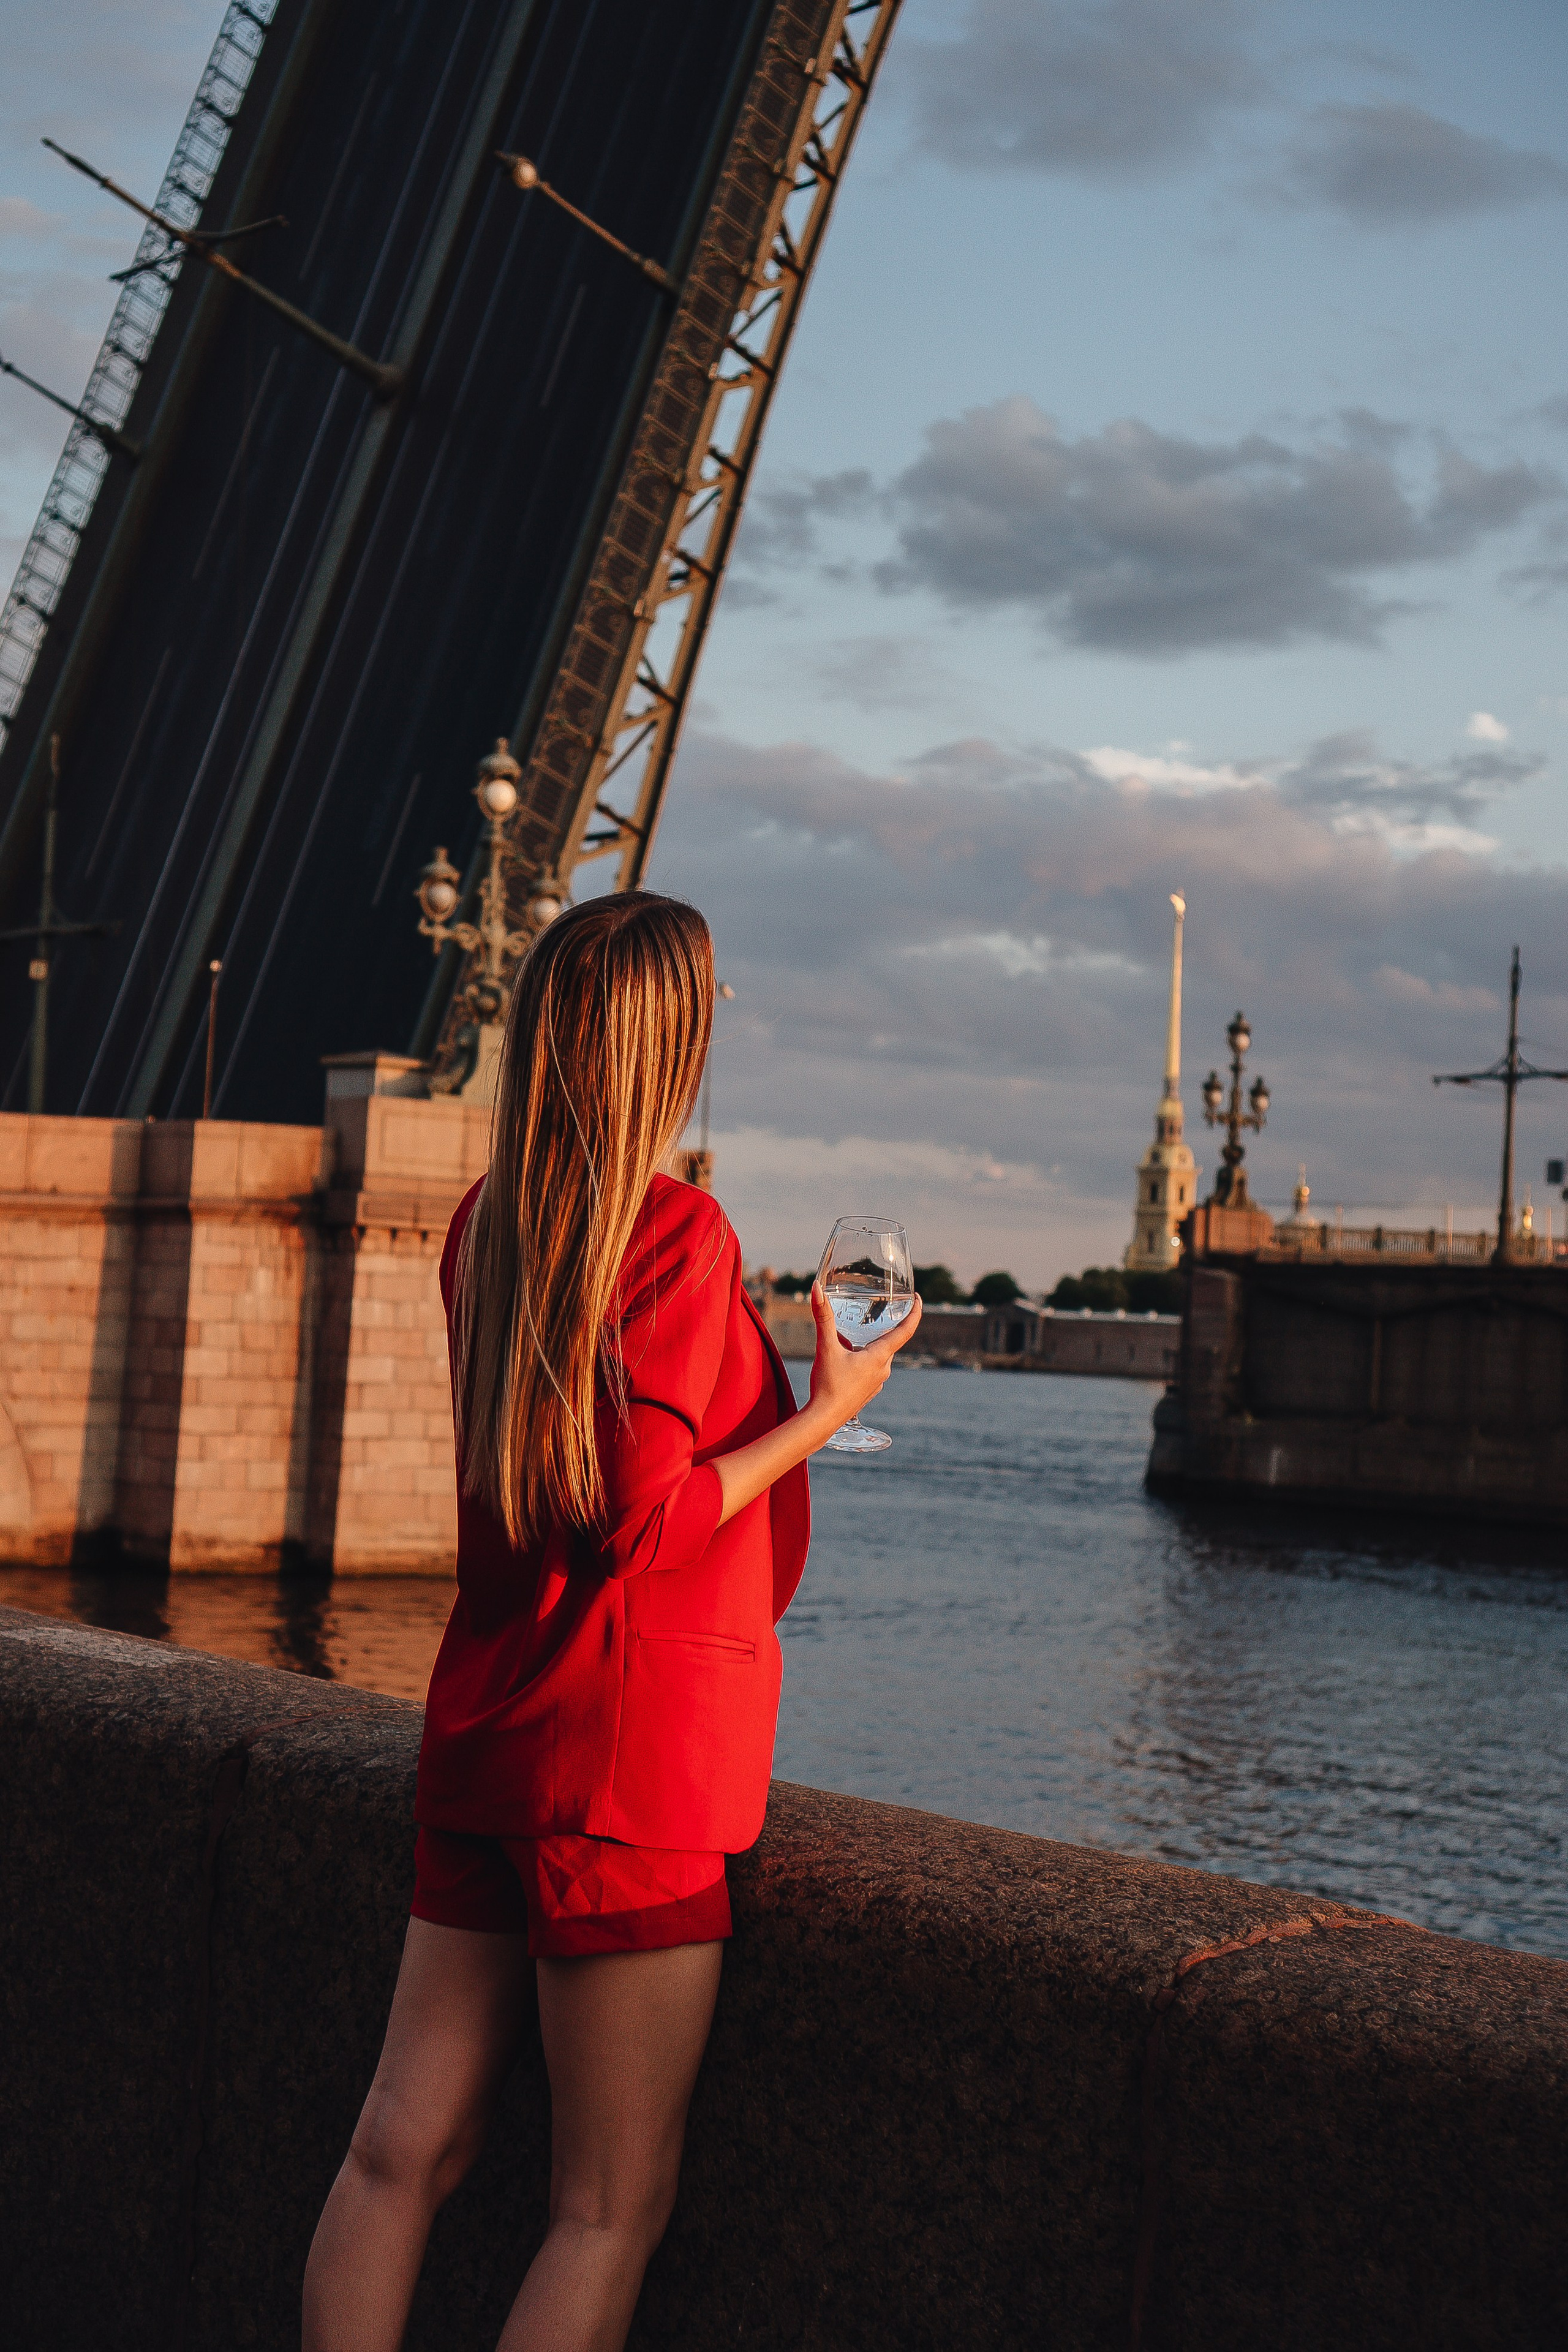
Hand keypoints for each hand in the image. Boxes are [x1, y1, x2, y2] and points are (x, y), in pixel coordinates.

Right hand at [806, 1281, 922, 1435]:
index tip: (918, 1298)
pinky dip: (862, 1359)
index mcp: (879, 1357)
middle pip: (890, 1342)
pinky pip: (871, 1369)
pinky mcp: (867, 1391)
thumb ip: (823, 1318)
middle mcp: (883, 1370)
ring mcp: (876, 1383)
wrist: (823, 1420)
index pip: (906, 1331)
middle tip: (878, 1311)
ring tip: (851, 1337)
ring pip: (879, 1356)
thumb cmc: (827, 1385)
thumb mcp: (826, 1348)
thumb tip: (817, 1289)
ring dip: (869, 1344)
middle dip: (885, 1327)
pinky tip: (844, 1360)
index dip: (915, 1313)